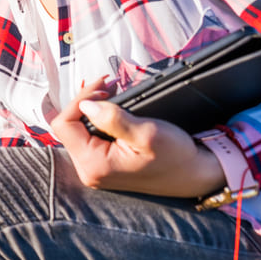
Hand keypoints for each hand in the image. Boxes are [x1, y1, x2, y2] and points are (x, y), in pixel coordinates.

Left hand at [50, 76, 225, 196]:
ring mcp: (95, 168)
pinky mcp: (103, 164)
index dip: (79, 100)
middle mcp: (89, 170)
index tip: (103, 87)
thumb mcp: (148, 134)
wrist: (196, 174)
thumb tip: (85, 105)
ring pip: (78, 130)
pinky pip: (90, 136)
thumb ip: (113, 119)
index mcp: (94, 165)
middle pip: (68, 126)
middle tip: (107, 85)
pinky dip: (98, 118)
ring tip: (110, 92)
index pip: (64, 125)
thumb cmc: (176, 156)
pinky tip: (112, 108)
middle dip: (85, 102)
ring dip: (92, 108)